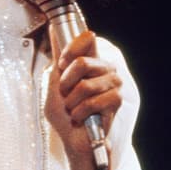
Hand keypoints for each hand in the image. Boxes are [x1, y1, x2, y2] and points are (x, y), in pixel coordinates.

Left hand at [45, 30, 121, 169]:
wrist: (74, 140)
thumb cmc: (64, 114)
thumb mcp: (53, 83)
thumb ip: (57, 58)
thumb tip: (53, 29)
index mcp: (91, 60)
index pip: (87, 38)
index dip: (71, 49)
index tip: (61, 64)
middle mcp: (105, 68)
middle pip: (82, 62)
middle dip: (66, 83)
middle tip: (66, 95)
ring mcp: (114, 83)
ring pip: (86, 84)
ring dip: (72, 101)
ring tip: (73, 108)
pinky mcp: (117, 99)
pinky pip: (94, 101)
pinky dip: (81, 112)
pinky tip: (81, 117)